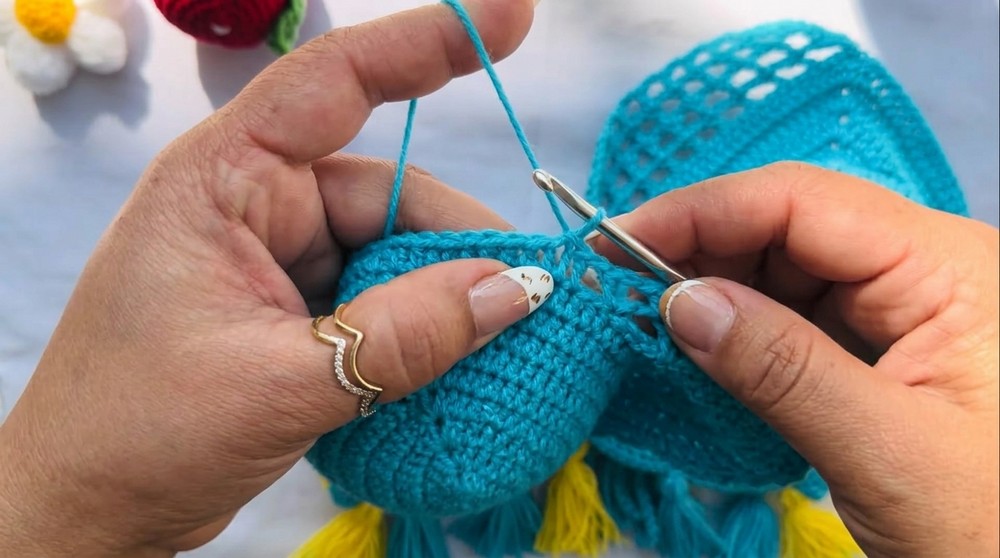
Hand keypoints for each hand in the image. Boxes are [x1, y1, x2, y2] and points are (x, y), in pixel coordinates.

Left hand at [0, 1, 541, 556]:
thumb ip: (403, 337)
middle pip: (386, 194)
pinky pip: (375, 298)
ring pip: (388, 253)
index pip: (335, 83)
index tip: (511, 18)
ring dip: (440, 296)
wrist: (83, 513)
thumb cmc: (137, 434)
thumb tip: (516, 291)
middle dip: (456, 243)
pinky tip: (449, 361)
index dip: (428, 44)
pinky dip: (416, 327)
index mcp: (223, 181)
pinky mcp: (290, 309)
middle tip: (529, 296)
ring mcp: (274, 258)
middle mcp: (252, 204)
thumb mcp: (281, 384)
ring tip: (493, 345)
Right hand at [594, 162, 998, 557]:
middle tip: (616, 287)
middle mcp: (925, 270)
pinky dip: (739, 332)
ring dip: (712, 291)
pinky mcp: (881, 350)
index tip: (616, 240)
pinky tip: (696, 346)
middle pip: (787, 227)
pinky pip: (795, 319)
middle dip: (699, 250)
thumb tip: (676, 302)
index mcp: (949, 267)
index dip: (701, 212)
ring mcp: (903, 310)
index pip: (803, 201)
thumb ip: (780, 369)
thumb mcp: (886, 451)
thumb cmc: (997, 529)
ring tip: (645, 319)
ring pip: (784, 272)